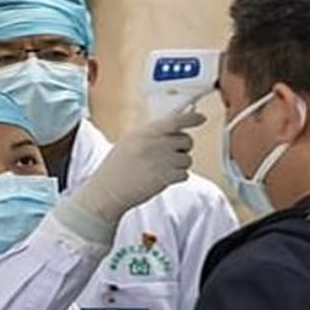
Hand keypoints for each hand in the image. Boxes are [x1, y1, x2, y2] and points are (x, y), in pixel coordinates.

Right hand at [71, 111, 202, 222]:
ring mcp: (160, 161)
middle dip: (182, 148)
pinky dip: (178, 177)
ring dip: (180, 164)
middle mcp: (154, 144)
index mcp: (144, 132)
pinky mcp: (164, 178)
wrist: (108, 191)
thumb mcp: (129, 141)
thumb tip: (173, 127)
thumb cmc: (116, 167)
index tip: (201, 117)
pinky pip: (185, 174)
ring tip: (163, 168)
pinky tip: (163, 178)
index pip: (174, 120)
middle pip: (186, 140)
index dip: (191, 118)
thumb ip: (150, 133)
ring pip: (187, 159)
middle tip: (170, 154)